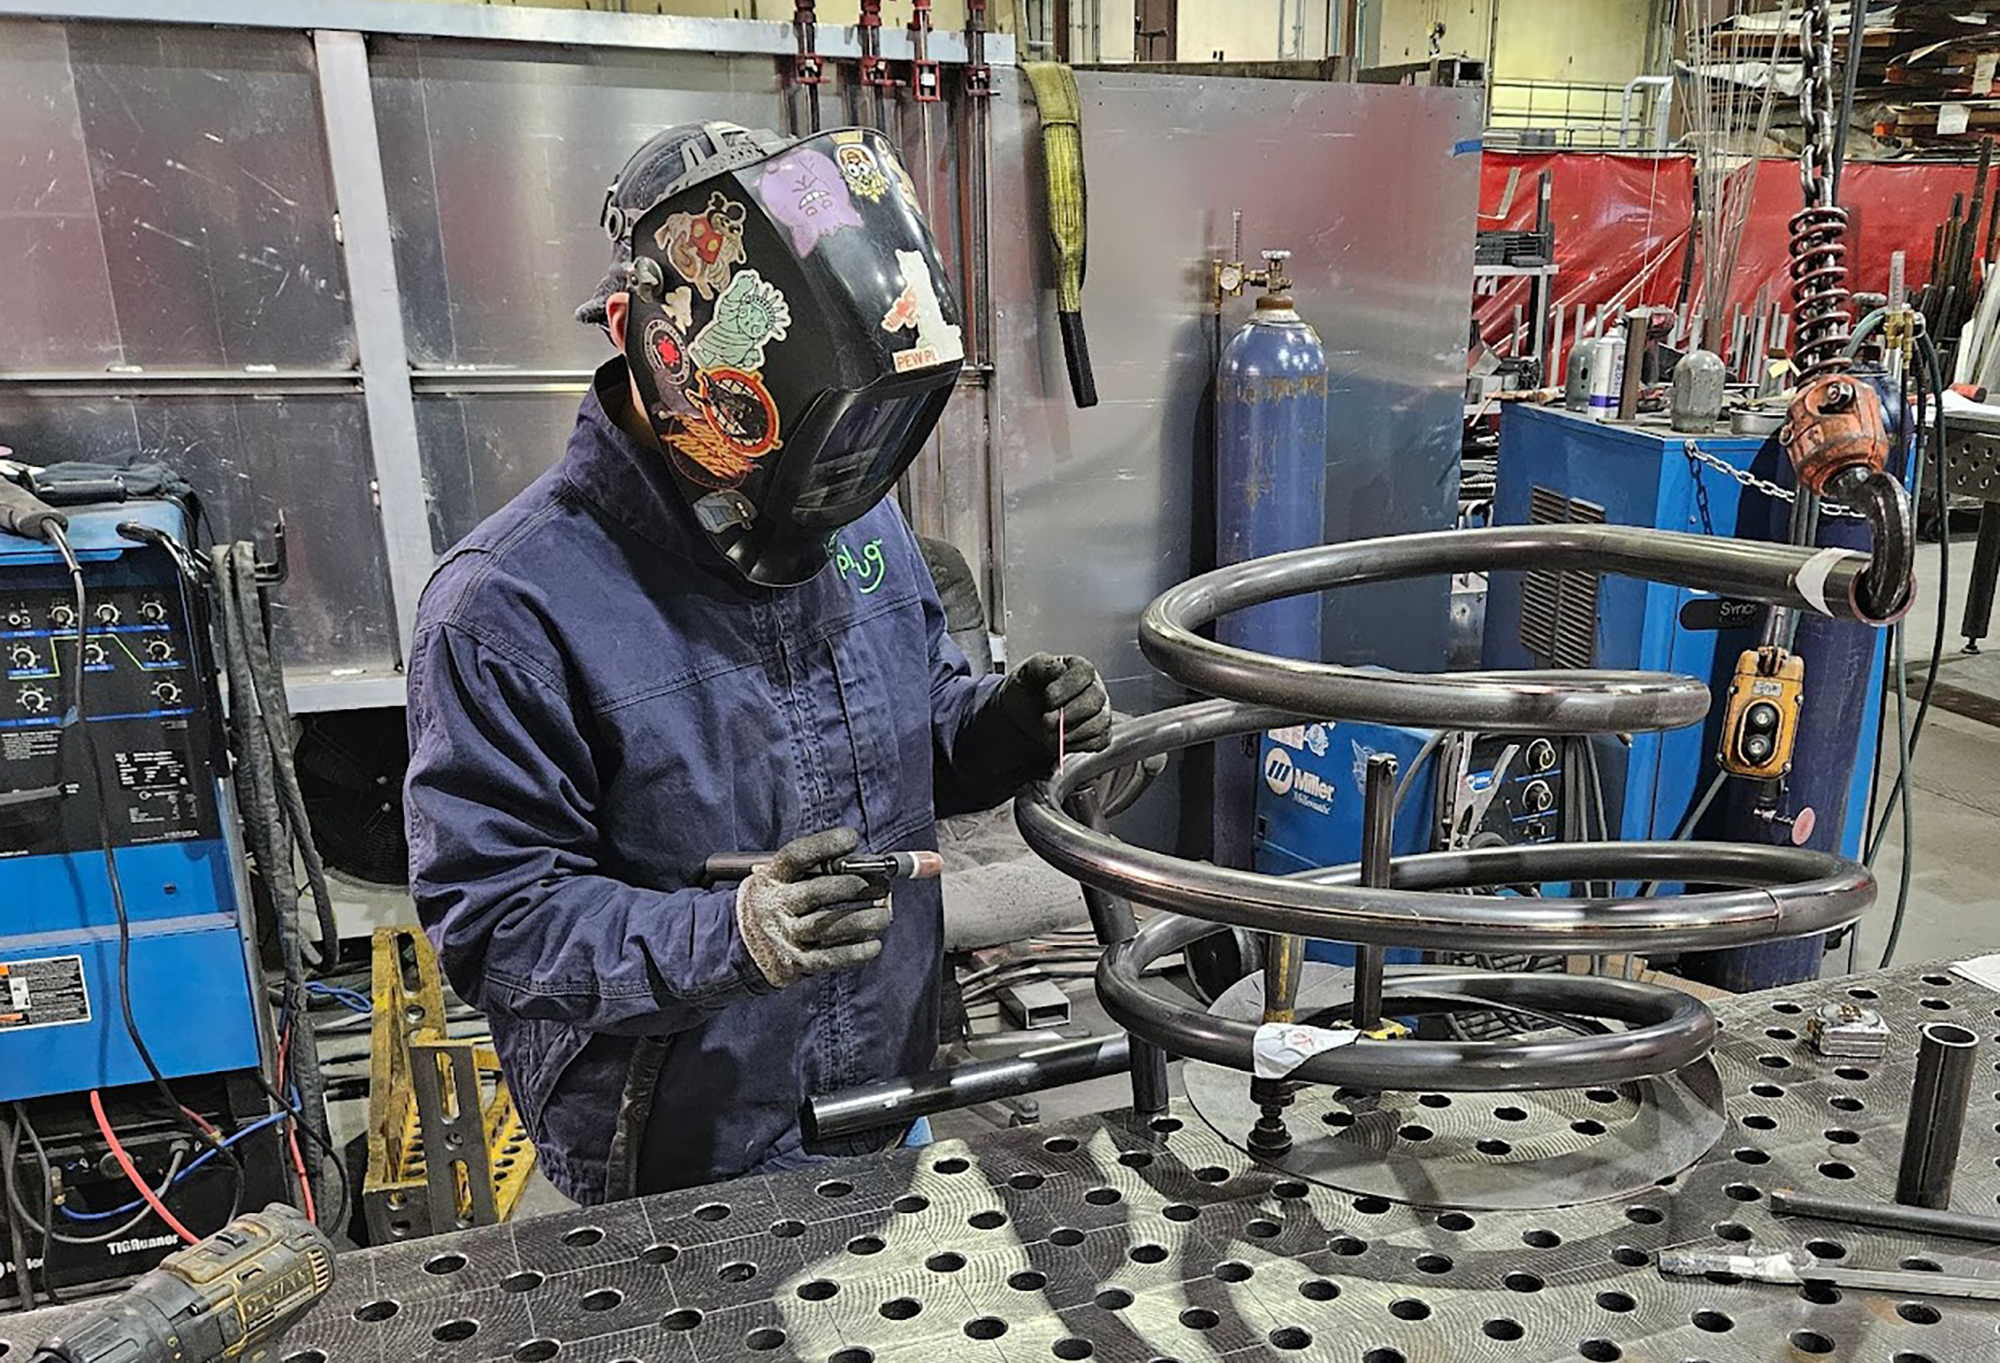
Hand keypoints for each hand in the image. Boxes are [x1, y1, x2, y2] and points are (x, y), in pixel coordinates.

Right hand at [733, 827, 891, 988]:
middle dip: (855, 885)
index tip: (851, 838)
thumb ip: (814, 871)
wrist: (739, 945)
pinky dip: (857, 952)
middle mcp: (773, 906)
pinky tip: (874, 944)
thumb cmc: (776, 903)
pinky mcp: (793, 964)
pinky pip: (830, 958)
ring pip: (829, 926)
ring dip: (864, 920)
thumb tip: (866, 864)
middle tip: (881, 885)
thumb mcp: (780, 880)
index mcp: (770, 878)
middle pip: (817, 892)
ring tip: (883, 914)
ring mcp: (782, 936)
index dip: (825, 844)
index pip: (796, 856)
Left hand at [999, 653, 1109, 754]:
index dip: (1066, 689)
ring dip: (1075, 732)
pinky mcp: (1100, 732)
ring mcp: (1100, 710)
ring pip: (1100, 722)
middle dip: (1069, 714)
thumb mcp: (1026, 673)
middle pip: (1095, 699)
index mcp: (1078, 668)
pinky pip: (1100, 740)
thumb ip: (1041, 666)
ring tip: (1054, 734)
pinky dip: (1081, 744)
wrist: (1024, 715)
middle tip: (1047, 721)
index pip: (1084, 674)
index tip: (1046, 700)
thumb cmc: (1028, 690)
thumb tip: (1057, 668)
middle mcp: (1094, 687)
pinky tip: (1063, 742)